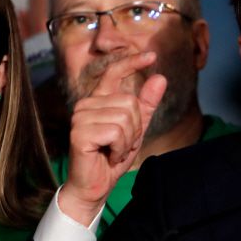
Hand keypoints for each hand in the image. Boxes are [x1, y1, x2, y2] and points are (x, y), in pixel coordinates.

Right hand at [59, 52, 166, 225]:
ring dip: (128, 140)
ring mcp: (80, 117)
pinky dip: (120, 148)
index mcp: (99, 100)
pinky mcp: (80, 132)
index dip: (131, 62)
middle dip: (135, 128)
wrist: (95, 185)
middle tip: (122, 144)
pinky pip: (117, 132)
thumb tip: (160, 77)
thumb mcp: (137, 128)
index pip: (113, 72)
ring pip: (125, 118)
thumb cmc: (112, 156)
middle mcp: (86, 104)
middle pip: (130, 103)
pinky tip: (109, 156)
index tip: (151, 55)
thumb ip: (147, 104)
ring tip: (115, 150)